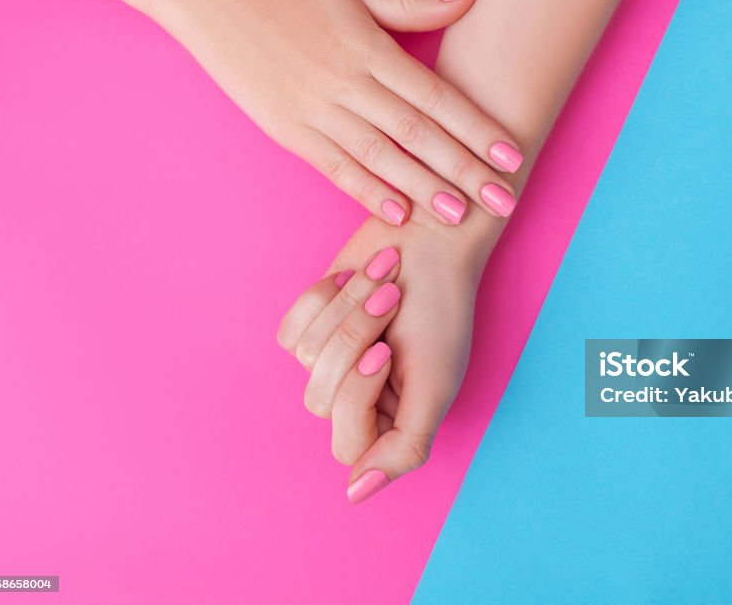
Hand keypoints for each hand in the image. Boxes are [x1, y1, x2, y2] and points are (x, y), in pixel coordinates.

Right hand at [166, 0, 522, 225]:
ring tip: (458, 216)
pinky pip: (333, 166)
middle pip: (416, 133)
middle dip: (463, 169)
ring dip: (421, 187)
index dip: (476, 127)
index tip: (512, 155)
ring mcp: (314, 110)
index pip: (435, 95)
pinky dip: (364, 190)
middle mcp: (346, 82)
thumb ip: (413, 4)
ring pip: (379, 156)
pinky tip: (396, 212)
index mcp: (368, 48)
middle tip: (502, 200)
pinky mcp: (287, 131)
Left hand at [277, 214, 492, 501]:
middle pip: (320, 399)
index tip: (385, 354)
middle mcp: (361, 396)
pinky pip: (290, 331)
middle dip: (354, 339)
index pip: (349, 443)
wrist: (431, 237)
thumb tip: (357, 493)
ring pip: (306, 358)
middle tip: (392, 301)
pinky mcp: (314, 325)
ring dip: (347, 308)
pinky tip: (355, 277)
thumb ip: (405, 446)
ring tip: (383, 280)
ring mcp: (334, 360)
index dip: (358, 396)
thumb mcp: (436, 384)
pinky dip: (323, 297)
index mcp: (395, 419)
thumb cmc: (441, 308)